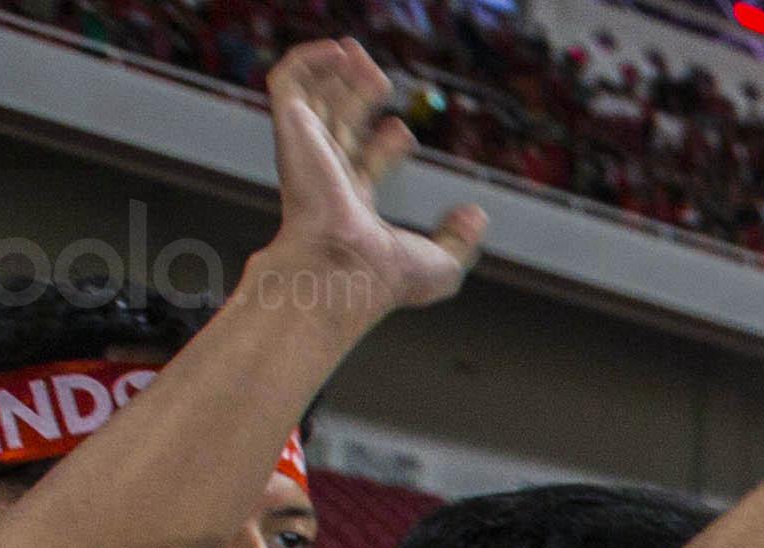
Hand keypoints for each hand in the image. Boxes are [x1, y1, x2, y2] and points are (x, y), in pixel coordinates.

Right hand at [258, 40, 485, 317]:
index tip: (404, 132)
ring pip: (310, 97)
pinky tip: (340, 52)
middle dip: (355, 97)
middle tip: (381, 79)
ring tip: (358, 53)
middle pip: (336, 124)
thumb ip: (460, 240)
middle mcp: (322, 177)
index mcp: (348, 206)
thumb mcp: (441, 265)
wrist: (343, 270)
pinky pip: (287, 82)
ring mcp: (304, 153)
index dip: (385, 144)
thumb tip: (477, 215)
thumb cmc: (385, 278)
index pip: (361, 165)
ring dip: (334, 71)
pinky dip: (309, 59)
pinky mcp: (291, 131)